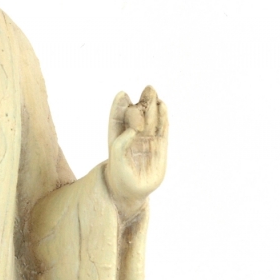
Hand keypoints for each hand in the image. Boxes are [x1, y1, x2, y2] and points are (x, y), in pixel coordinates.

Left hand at [104, 86, 167, 221]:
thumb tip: (135, 128)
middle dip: (142, 102)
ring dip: (153, 106)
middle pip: (138, 114)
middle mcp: (132, 135)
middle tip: (147, 89)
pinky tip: (163, 106)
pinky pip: (162, 129)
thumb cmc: (119, 174)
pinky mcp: (159, 146)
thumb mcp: (115, 158)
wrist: (131, 191)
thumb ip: (121, 142)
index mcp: (117, 135)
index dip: (120, 104)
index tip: (122, 94)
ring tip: (154, 94)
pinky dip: (163, 118)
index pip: (118, 116)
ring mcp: (146, 140)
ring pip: (151, 119)